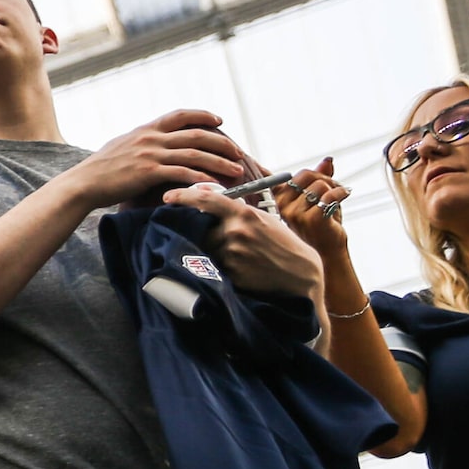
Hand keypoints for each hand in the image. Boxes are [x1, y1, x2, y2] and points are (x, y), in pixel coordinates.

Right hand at [60, 109, 251, 210]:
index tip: (219, 120)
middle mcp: (151, 138)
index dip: (203, 115)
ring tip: (237, 170)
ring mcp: (151, 154)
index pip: (180, 115)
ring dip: (220, 162)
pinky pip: (183, 173)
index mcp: (146, 129)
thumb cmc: (99, 169)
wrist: (83, 183)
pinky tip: (215, 186)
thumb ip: (141, 142)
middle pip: (197, 134)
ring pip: (195, 154)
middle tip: (238, 152)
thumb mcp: (121, 146)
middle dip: (222, 143)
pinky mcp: (149, 173)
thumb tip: (153, 143)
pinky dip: (202, 179)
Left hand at [163, 182, 324, 301]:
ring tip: (236, 254)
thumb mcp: (262, 219)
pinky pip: (214, 266)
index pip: (204, 200)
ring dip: (211, 250)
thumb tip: (202, 193)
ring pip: (205, 248)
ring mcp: (231, 254)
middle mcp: (234, 232)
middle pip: (200, 228)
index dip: (182, 196)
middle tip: (214, 236)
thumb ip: (234, 208)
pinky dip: (219, 265)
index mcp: (243, 214)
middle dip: (201, 231)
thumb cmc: (282, 243)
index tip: (167, 197)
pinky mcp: (230, 274)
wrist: (301, 275)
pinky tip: (239, 266)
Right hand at [271, 158, 350, 260]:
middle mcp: (282, 206)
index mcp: (279, 200)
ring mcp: (295, 213)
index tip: (254, 164)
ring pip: (320, 185)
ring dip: (335, 188)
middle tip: (333, 187)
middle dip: (324, 178)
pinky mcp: (311, 218)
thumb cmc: (321, 226)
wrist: (328, 252)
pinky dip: (341, 193)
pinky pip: (329, 195)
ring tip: (337, 197)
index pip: (274, 179)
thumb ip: (320, 178)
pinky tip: (343, 196)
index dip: (261, 169)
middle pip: (305, 174)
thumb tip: (328, 160)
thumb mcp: (318, 198)